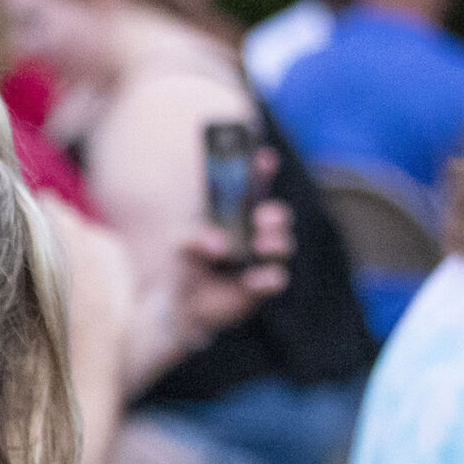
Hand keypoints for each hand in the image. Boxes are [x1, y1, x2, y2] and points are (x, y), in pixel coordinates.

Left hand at [172, 179, 292, 347]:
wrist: (179, 305)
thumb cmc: (183, 264)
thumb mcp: (180, 244)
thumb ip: (194, 238)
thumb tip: (219, 245)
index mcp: (235, 214)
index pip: (254, 187)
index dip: (262, 170)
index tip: (264, 157)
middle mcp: (253, 233)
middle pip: (278, 216)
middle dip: (275, 214)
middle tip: (261, 217)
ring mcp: (261, 259)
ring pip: (283, 245)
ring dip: (276, 242)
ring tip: (260, 246)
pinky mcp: (261, 286)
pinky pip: (276, 279)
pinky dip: (266, 277)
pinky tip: (250, 279)